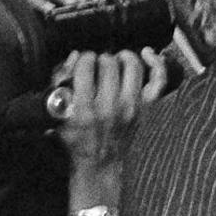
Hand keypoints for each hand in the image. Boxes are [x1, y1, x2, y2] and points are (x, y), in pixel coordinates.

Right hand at [54, 47, 168, 177]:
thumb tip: (75, 56)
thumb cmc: (76, 138)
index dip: (83, 58)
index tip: (82, 61)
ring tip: (115, 60)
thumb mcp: (57, 115)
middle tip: (97, 64)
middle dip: (100, 58)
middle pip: (109, 63)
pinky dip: (155, 62)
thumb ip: (60, 83)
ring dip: (123, 57)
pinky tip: (146, 53)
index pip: (86, 66)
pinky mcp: (146, 107)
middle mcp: (110, 106)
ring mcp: (132, 106)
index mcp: (83, 109)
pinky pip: (158, 79)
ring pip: (133, 66)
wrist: (100, 162)